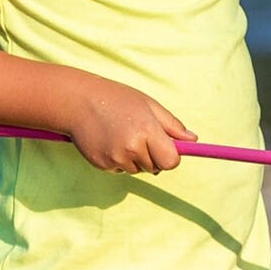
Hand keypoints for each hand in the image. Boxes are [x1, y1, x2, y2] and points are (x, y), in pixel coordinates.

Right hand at [65, 79, 193, 172]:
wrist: (77, 102)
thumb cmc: (117, 99)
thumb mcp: (148, 105)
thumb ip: (172, 125)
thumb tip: (193, 140)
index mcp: (147, 130)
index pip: (171, 161)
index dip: (171, 157)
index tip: (166, 148)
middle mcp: (132, 147)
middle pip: (156, 168)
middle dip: (153, 156)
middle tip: (139, 135)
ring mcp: (116, 158)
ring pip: (138, 170)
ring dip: (136, 159)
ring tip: (122, 136)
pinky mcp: (102, 165)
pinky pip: (120, 170)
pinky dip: (119, 160)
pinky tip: (110, 142)